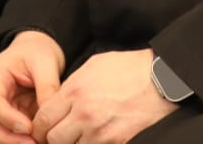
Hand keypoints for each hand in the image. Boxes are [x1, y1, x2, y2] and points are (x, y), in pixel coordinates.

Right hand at [0, 31, 64, 143]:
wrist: (38, 48)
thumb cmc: (38, 50)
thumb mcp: (46, 62)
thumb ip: (47, 87)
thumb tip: (49, 116)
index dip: (8, 118)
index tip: (28, 128)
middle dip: (9, 138)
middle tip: (32, 143)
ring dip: (16, 142)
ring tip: (38, 143)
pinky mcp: (11, 115)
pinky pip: (11, 132)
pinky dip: (23, 139)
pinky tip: (40, 140)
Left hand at [30, 48, 176, 143]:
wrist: (162, 79)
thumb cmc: (130, 69)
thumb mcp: (95, 65)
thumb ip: (72, 84)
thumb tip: (58, 100)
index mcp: (76, 91)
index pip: (44, 119)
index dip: (40, 127)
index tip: (43, 128)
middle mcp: (84, 114)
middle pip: (54, 139)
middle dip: (54, 138)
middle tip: (59, 135)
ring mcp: (100, 131)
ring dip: (74, 143)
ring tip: (82, 134)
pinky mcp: (116, 142)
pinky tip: (98, 136)